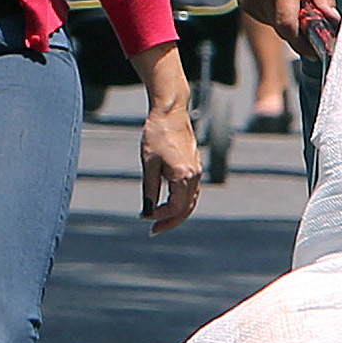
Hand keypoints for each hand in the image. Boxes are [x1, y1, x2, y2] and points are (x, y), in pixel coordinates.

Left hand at [138, 87, 202, 233]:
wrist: (171, 112)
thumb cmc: (157, 135)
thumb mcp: (149, 164)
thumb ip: (149, 189)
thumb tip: (148, 210)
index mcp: (184, 176)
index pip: (175, 208)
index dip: (160, 216)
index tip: (144, 217)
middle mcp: (195, 176)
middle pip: (186, 209)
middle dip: (170, 221)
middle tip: (154, 230)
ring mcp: (197, 171)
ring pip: (190, 201)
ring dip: (176, 213)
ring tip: (159, 220)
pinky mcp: (194, 166)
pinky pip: (191, 191)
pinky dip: (181, 201)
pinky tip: (167, 203)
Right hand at [241, 0, 338, 54]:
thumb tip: (331, 20)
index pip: (288, 25)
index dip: (302, 43)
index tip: (315, 50)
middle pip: (282, 28)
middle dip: (299, 30)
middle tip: (310, 20)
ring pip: (273, 25)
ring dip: (286, 20)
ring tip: (293, 0)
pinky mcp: (244, 1)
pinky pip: (264, 18)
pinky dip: (275, 14)